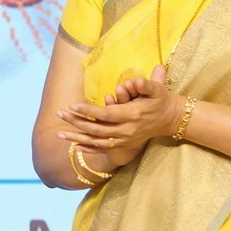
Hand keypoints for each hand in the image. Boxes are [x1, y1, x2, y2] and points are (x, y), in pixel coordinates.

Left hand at [55, 65, 182, 165]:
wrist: (171, 119)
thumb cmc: (161, 100)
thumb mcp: (158, 90)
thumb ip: (147, 85)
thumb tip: (135, 80)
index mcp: (132, 115)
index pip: (106, 114)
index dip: (89, 111)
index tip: (72, 106)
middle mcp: (127, 130)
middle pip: (97, 129)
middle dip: (76, 122)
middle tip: (59, 113)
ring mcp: (125, 140)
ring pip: (97, 142)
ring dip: (77, 138)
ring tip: (59, 134)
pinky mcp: (124, 146)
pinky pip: (103, 150)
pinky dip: (89, 149)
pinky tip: (74, 146)